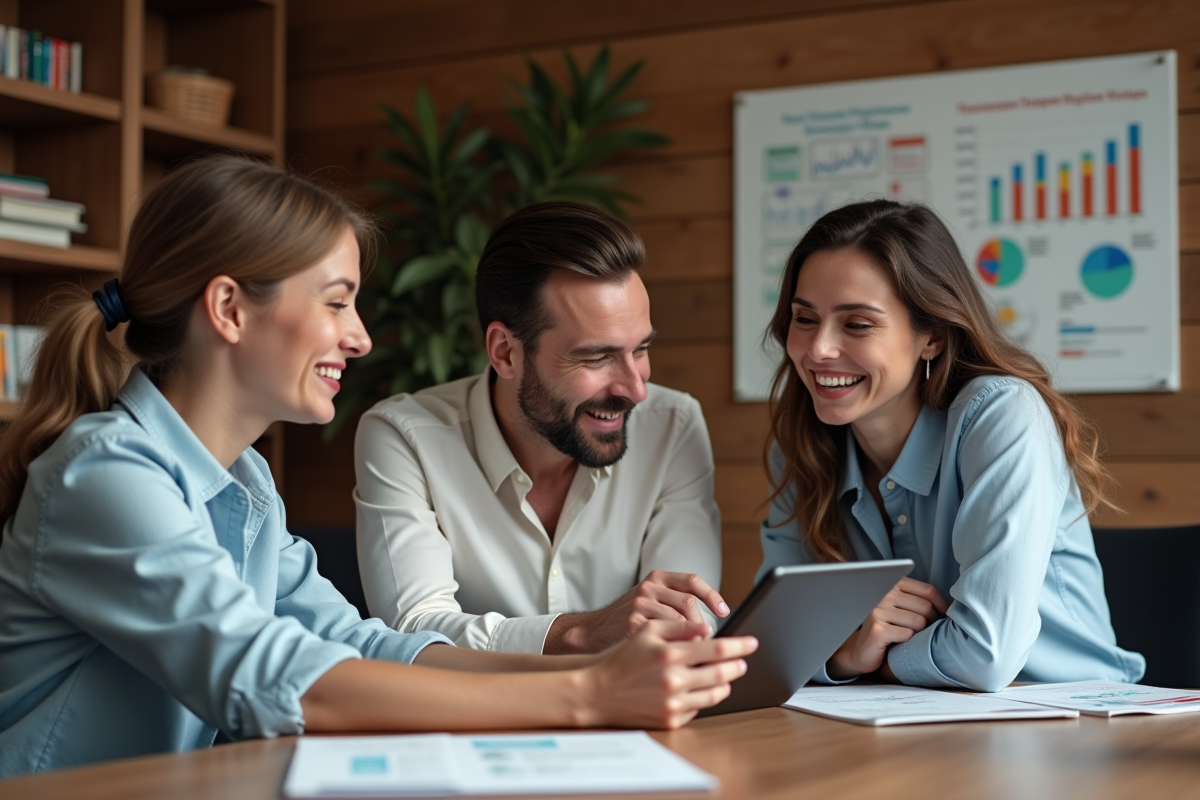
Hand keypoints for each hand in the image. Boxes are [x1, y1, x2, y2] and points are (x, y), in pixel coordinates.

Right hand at [544, 571, 729, 654]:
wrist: (593, 635)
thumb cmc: (627, 622)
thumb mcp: (649, 602)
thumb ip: (675, 605)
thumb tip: (710, 624)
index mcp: (655, 579)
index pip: (692, 581)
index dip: (712, 596)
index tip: (724, 612)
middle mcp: (648, 589)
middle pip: (689, 604)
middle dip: (703, 625)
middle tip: (711, 643)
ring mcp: (639, 606)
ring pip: (679, 623)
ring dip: (693, 642)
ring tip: (701, 658)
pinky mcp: (633, 625)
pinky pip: (666, 640)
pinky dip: (677, 652)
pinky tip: (682, 664)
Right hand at [581, 620, 757, 728]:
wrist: (598, 692)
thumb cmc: (622, 658)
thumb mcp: (647, 632)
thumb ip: (679, 627)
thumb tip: (707, 629)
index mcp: (670, 654)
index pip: (717, 649)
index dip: (740, 646)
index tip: (752, 643)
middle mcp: (674, 680)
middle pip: (722, 673)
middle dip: (737, 665)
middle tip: (743, 661)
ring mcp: (673, 703)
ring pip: (715, 694)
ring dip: (725, 683)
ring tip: (725, 675)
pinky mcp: (671, 720)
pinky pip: (698, 708)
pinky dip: (703, 697)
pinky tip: (700, 689)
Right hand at [827, 578, 948, 679]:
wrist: (862, 650)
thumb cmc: (888, 629)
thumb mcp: (902, 609)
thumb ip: (920, 601)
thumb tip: (951, 606)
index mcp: (892, 584)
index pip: (928, 590)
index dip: (941, 605)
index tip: (944, 617)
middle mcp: (883, 594)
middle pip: (925, 607)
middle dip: (930, 622)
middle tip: (922, 632)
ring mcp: (878, 611)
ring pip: (918, 621)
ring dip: (918, 633)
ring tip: (908, 636)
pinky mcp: (877, 629)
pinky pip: (908, 634)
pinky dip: (907, 642)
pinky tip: (897, 642)